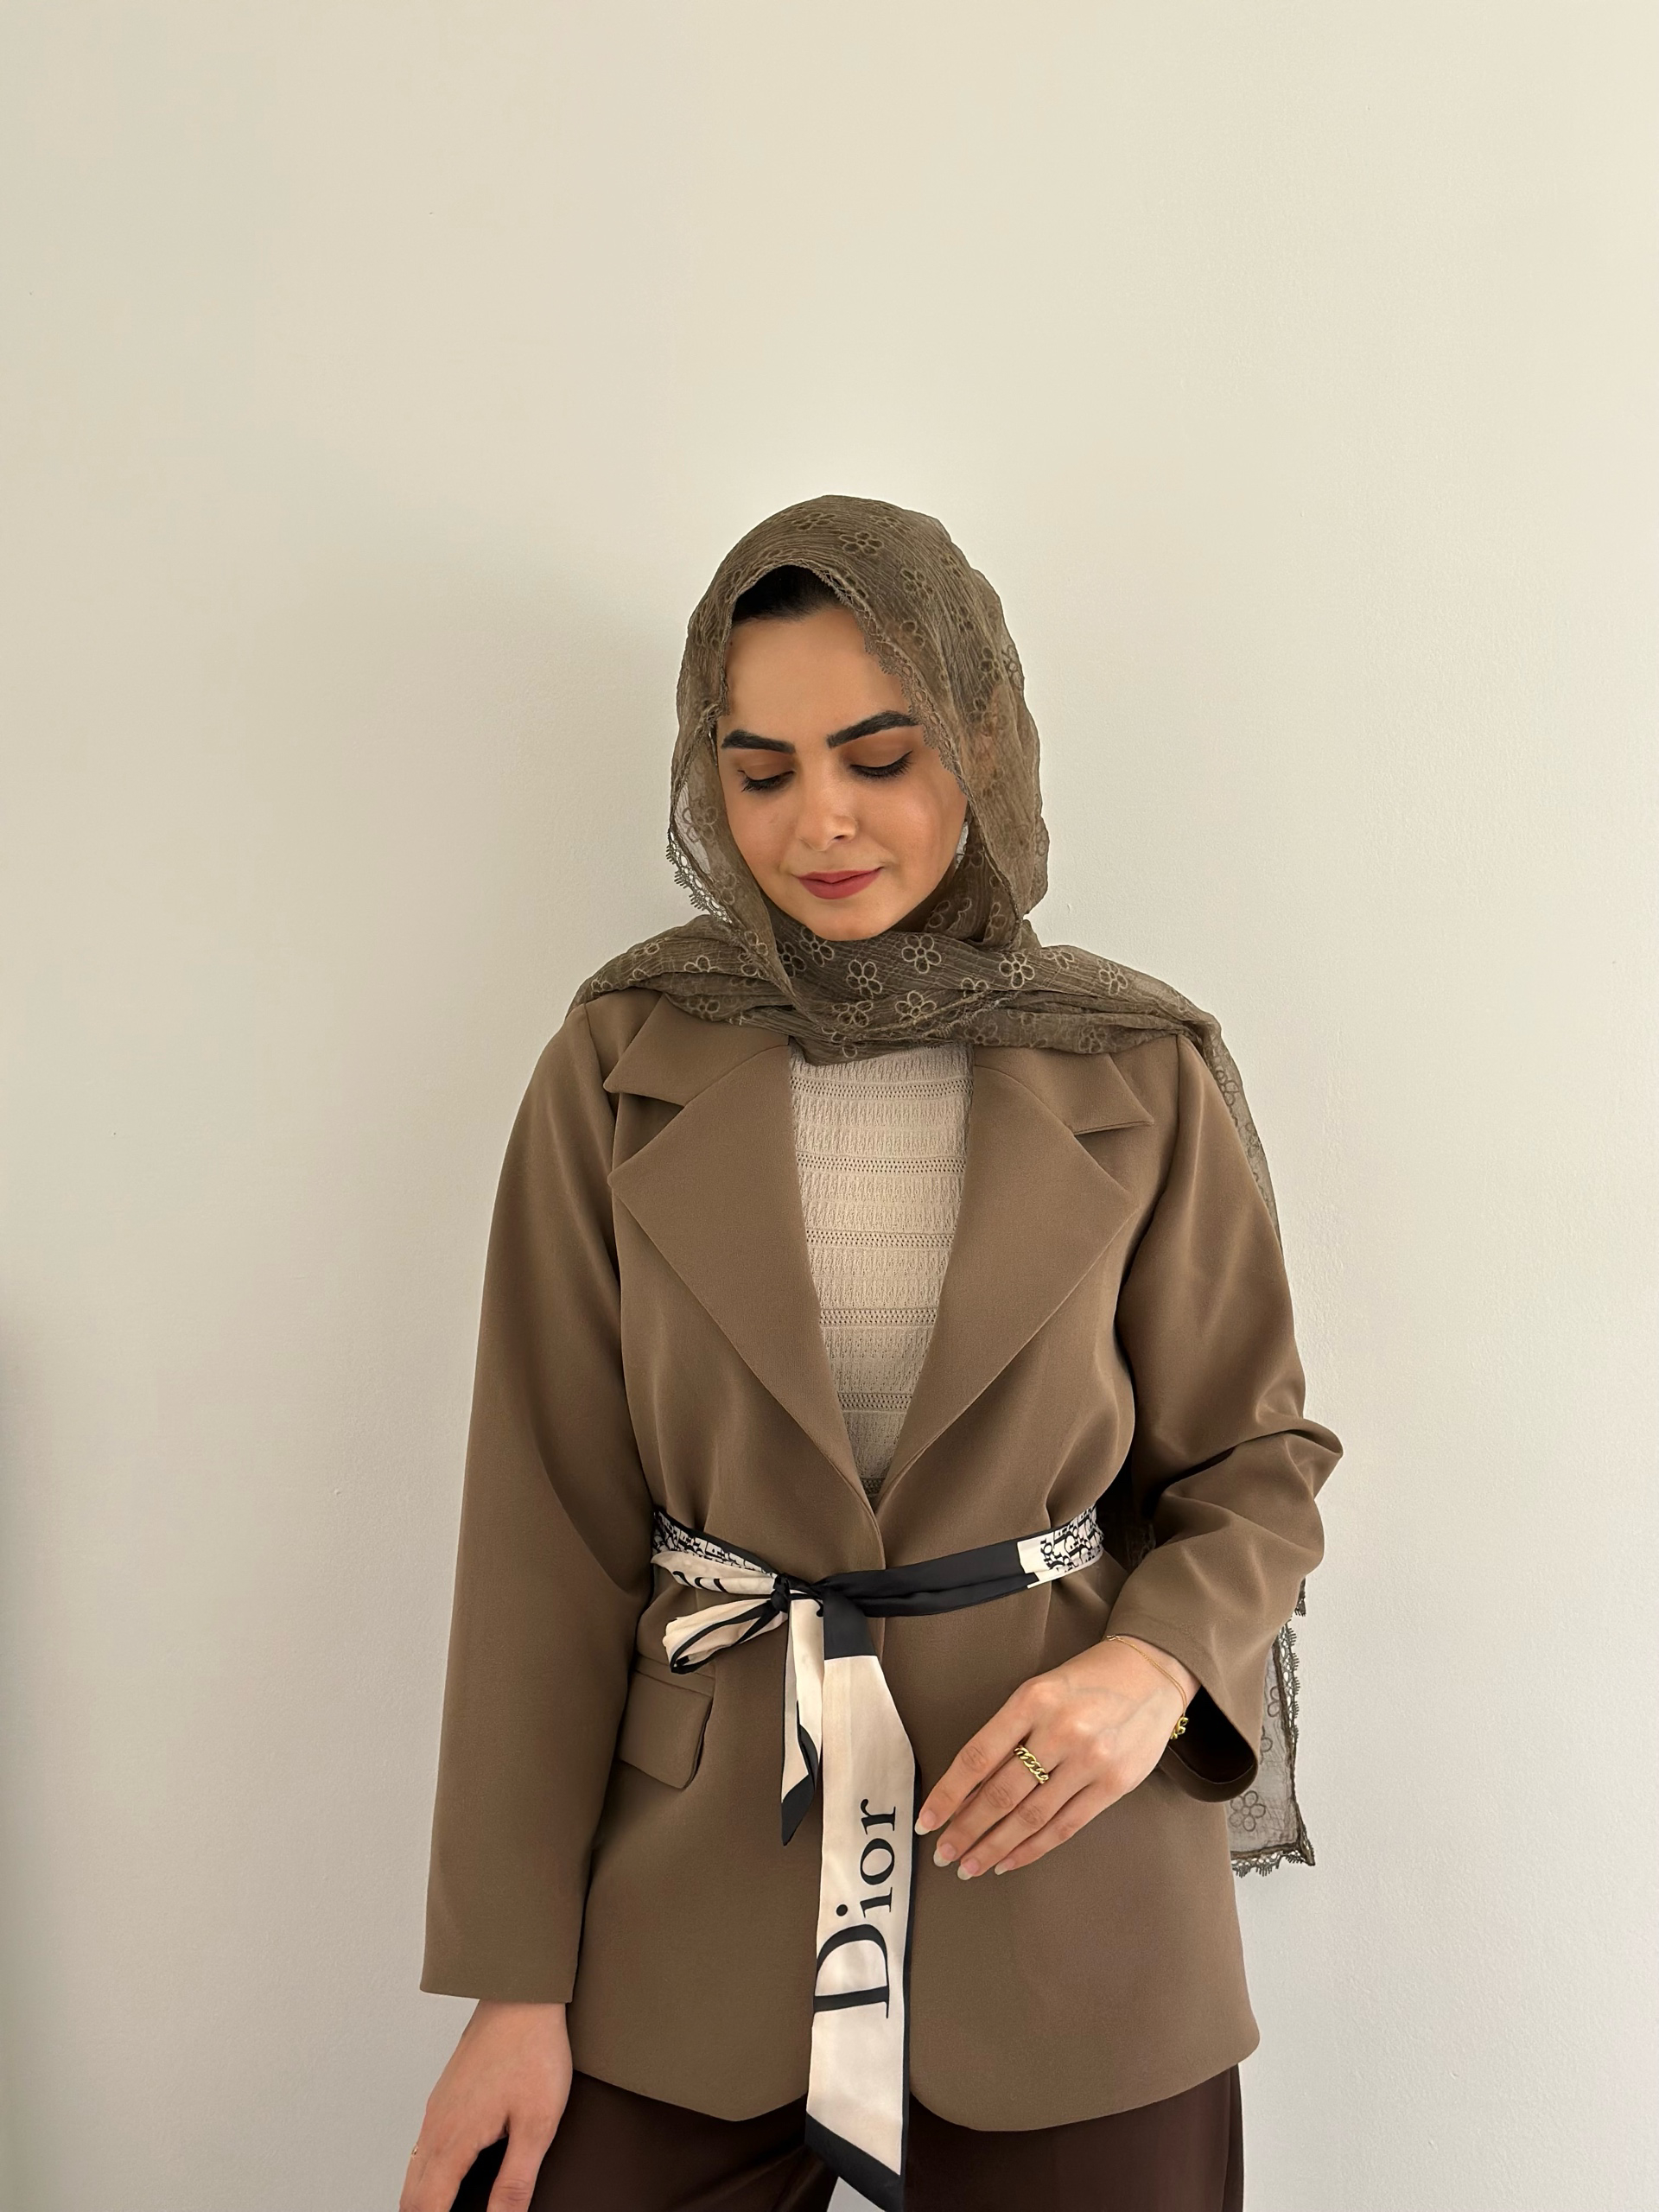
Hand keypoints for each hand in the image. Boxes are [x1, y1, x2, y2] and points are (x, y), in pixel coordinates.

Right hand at [401, 1999, 571, 2211]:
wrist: (522, 1995)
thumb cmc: (533, 2051)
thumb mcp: (537, 2123)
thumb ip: (516, 2181)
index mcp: (454, 2139)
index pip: (427, 2208)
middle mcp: (436, 2126)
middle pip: (411, 2196)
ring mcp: (437, 2109)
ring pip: (414, 2171)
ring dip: (421, 2199)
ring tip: (441, 2210)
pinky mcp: (445, 2096)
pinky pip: (423, 2147)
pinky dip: (425, 2175)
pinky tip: (447, 2178)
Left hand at [915, 1636, 1198, 1879]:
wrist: (1151, 1672)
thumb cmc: (1085, 1682)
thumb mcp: (1040, 1692)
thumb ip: (1008, 1734)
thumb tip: (967, 1789)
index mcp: (1032, 1700)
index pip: (978, 1756)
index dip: (948, 1794)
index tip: (926, 1821)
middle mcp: (1060, 1730)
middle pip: (1001, 1793)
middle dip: (966, 1830)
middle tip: (944, 1854)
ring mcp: (1090, 1760)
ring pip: (1031, 1817)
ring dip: (995, 1847)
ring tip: (970, 1865)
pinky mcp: (1115, 1784)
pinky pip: (1065, 1826)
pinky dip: (1033, 1848)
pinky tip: (1009, 1861)